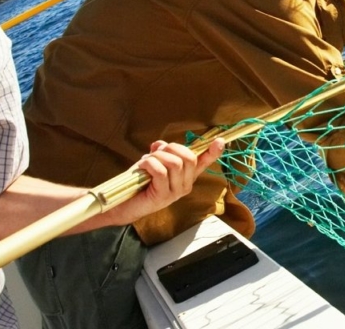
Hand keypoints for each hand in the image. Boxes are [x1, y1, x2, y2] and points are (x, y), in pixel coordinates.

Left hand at [109, 138, 224, 224]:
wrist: (123, 204)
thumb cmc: (139, 183)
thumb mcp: (152, 162)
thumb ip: (160, 152)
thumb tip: (161, 144)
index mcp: (186, 177)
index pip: (203, 163)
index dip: (212, 152)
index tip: (221, 140)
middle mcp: (185, 185)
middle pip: (189, 158)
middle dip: (171, 148)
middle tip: (156, 152)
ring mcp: (176, 192)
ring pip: (175, 163)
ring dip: (157, 156)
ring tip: (145, 162)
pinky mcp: (164, 196)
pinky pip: (160, 171)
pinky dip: (149, 164)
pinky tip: (141, 168)